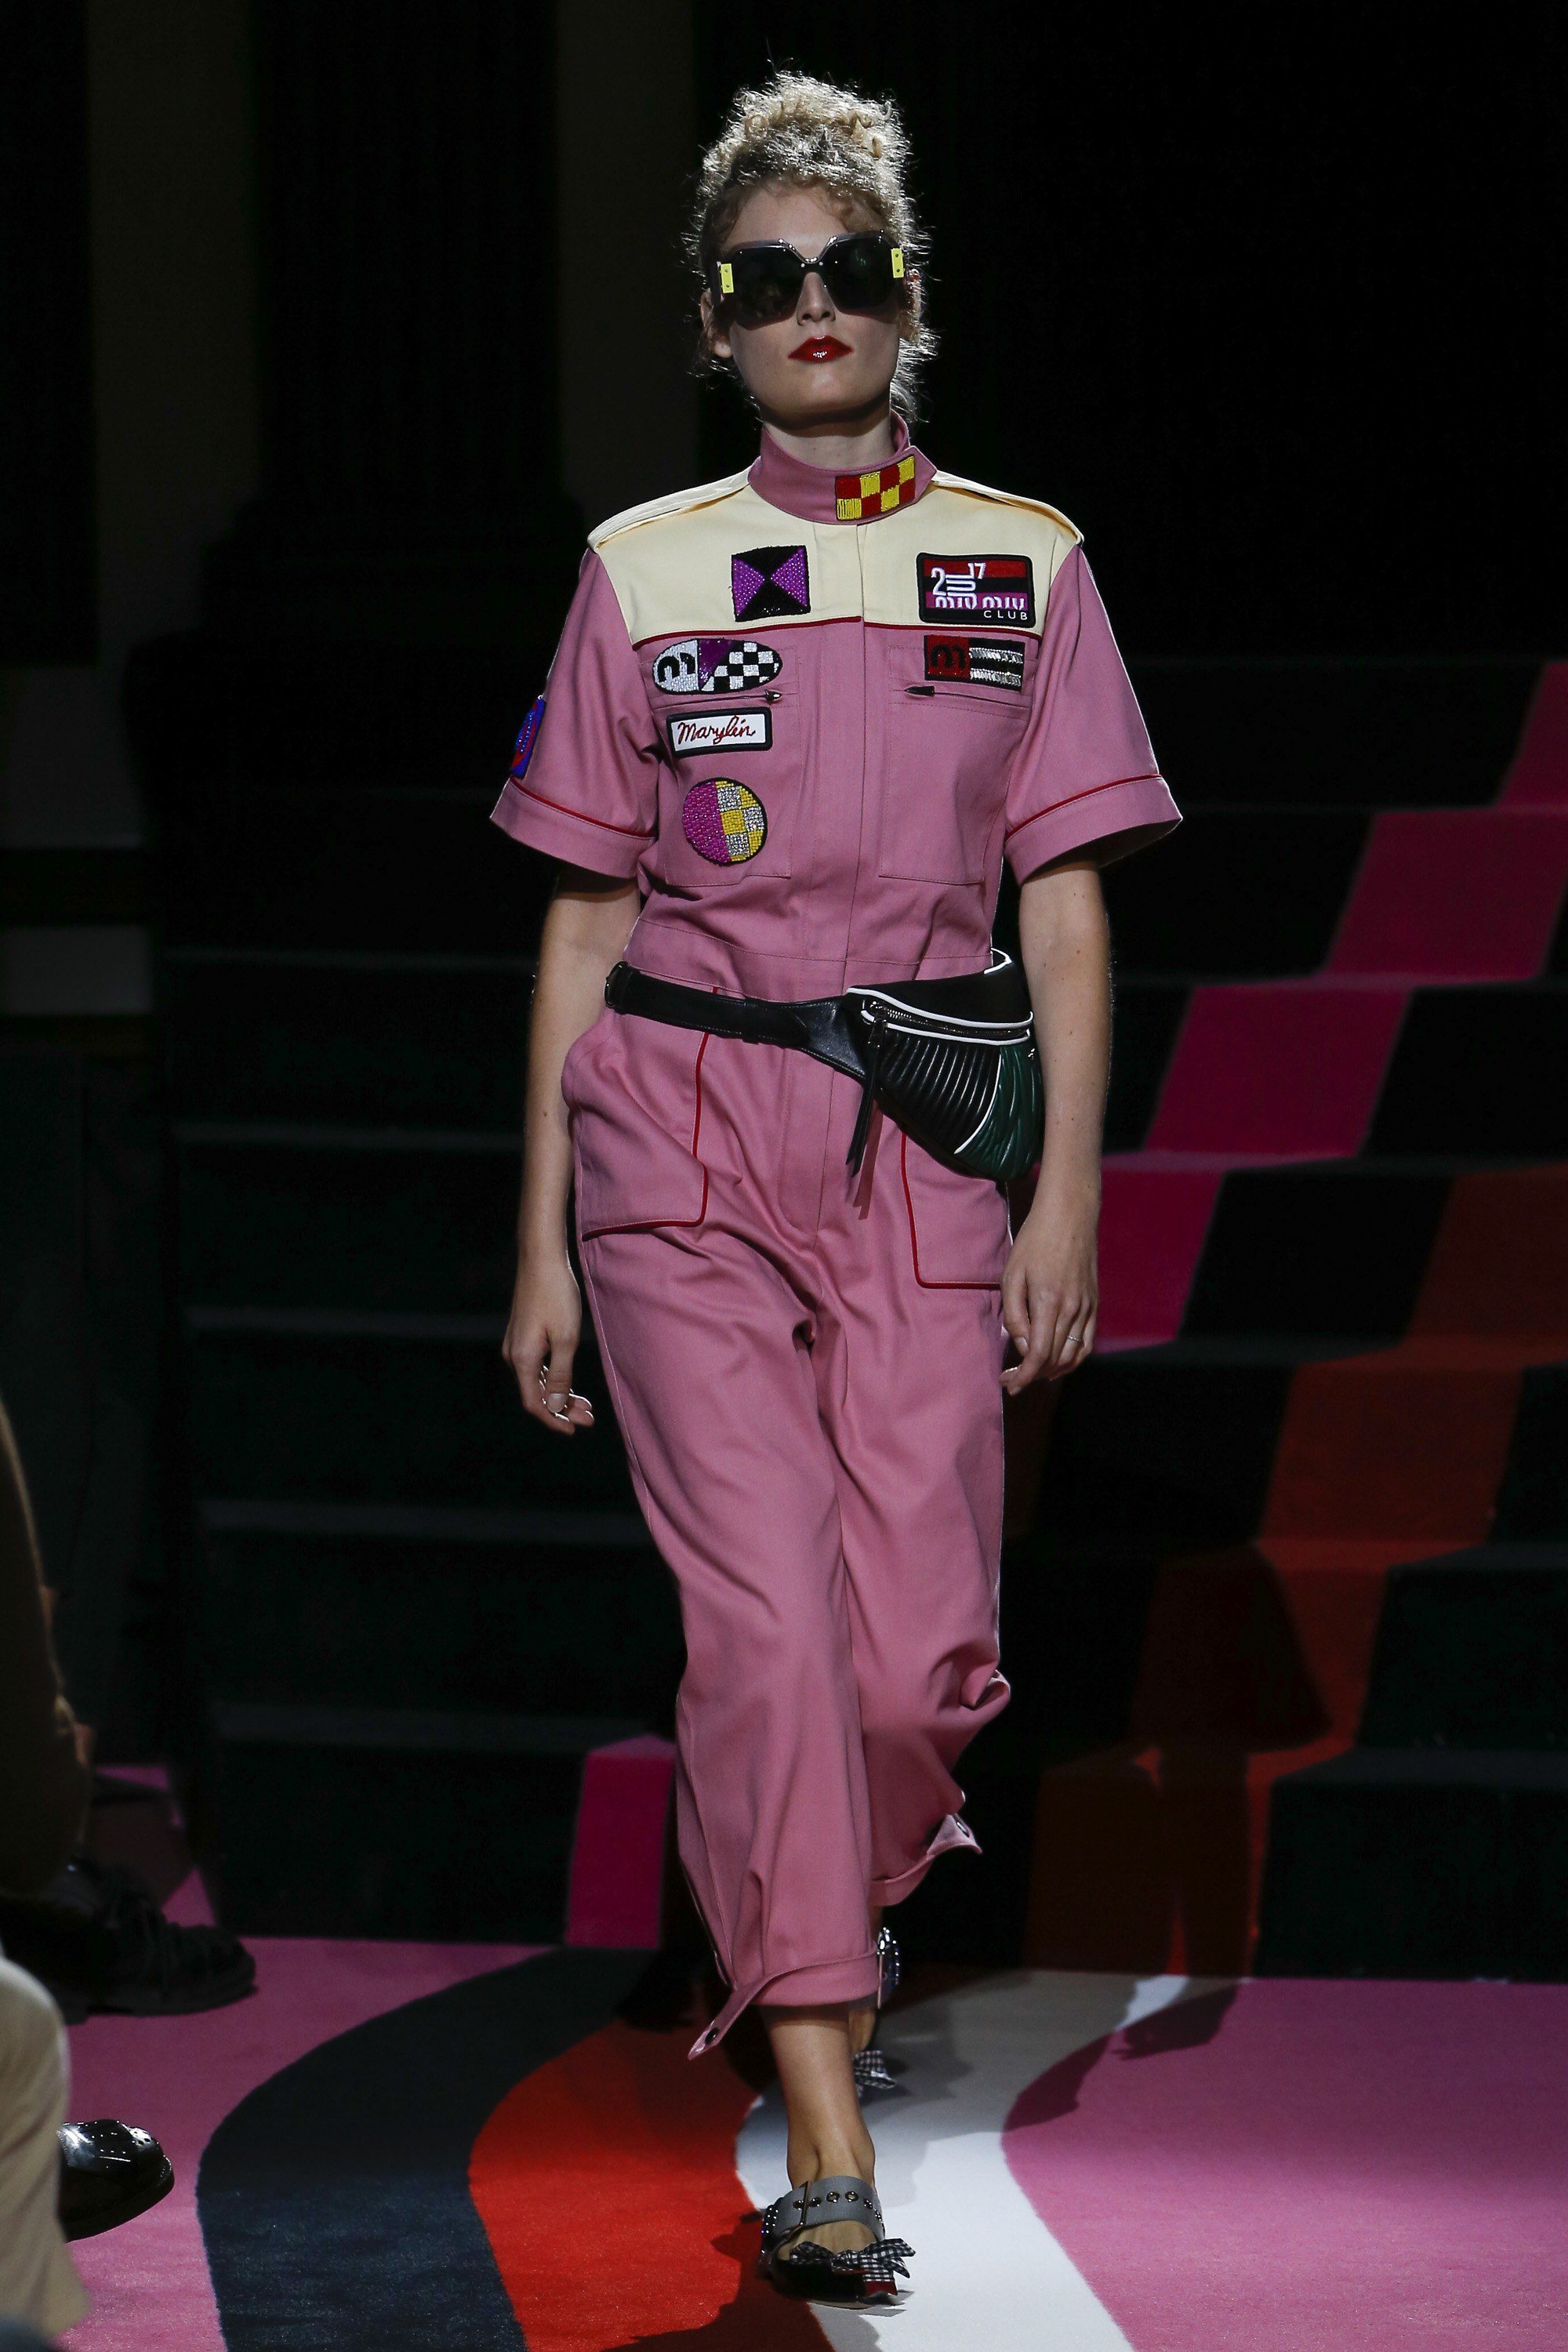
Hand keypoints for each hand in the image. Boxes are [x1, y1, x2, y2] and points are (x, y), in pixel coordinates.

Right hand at [503, 1253, 595, 1434]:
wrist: (541, 1260)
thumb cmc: (556, 1296)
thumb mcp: (566, 1338)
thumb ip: (561, 1376)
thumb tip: (556, 1407)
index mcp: (523, 1359)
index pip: (535, 1403)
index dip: (554, 1420)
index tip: (575, 1430)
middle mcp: (514, 1355)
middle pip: (537, 1394)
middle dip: (562, 1410)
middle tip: (589, 1418)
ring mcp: (517, 1345)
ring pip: (538, 1381)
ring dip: (561, 1395)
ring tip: (586, 1405)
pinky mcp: (523, 1336)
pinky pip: (538, 1368)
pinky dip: (555, 1379)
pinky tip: (571, 1384)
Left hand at [1000, 1194, 1097, 1392]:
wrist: (1070, 1216)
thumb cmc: (1034, 1242)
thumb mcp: (1012, 1275)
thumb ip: (1014, 1314)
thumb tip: (1022, 1346)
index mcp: (1049, 1302)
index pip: (1039, 1355)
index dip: (1024, 1376)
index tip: (1008, 1384)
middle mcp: (1072, 1309)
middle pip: (1055, 1360)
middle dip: (1032, 1376)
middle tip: (1011, 1378)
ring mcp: (1087, 1308)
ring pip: (1073, 1356)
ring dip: (1051, 1372)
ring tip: (1031, 1374)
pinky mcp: (1094, 1304)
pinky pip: (1087, 1343)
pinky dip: (1072, 1360)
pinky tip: (1055, 1363)